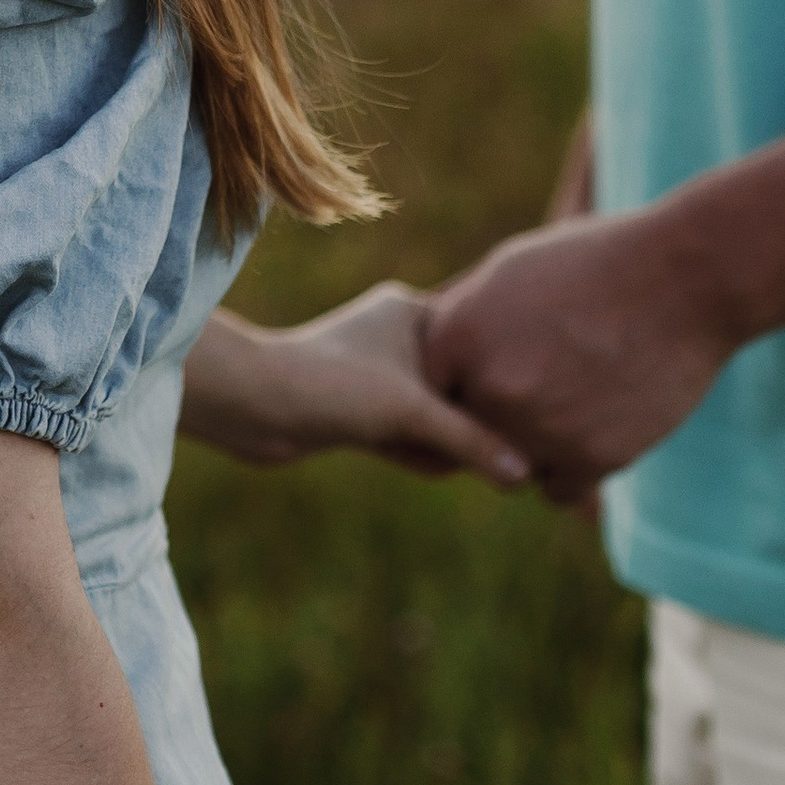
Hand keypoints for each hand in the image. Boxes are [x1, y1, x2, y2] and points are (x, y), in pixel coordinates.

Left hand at [179, 288, 528, 485]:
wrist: (251, 405)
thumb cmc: (331, 386)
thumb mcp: (412, 411)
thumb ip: (471, 440)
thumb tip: (524, 474)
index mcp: (413, 311)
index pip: (480, 343)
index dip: (503, 379)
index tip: (533, 412)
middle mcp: (398, 336)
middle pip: (462, 383)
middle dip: (475, 419)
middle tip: (508, 450)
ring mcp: (378, 373)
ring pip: (436, 413)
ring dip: (446, 442)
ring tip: (468, 463)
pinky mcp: (358, 408)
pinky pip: (407, 432)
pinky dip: (419, 452)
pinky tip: (434, 468)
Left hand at [420, 211, 736, 508]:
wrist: (682, 280)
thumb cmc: (595, 262)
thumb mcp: (511, 269)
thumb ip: (465, 315)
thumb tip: (435, 353)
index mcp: (460, 335)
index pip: (432, 390)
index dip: (462, 386)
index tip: (491, 377)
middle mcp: (491, 387)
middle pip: (470, 432)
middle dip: (497, 417)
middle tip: (540, 389)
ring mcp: (539, 428)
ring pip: (512, 465)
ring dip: (534, 447)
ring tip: (573, 401)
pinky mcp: (590, 459)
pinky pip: (556, 489)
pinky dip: (572, 469)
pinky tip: (594, 426)